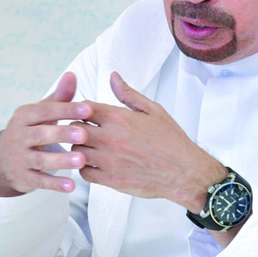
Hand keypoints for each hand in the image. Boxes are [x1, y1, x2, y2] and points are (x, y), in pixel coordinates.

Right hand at [0, 72, 92, 196]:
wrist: (2, 161)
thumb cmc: (31, 130)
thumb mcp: (41, 113)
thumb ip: (59, 97)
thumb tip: (72, 75)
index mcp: (25, 116)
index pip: (46, 111)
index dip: (67, 110)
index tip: (88, 109)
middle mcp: (19, 136)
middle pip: (41, 134)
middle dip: (63, 134)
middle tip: (84, 134)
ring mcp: (19, 158)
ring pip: (41, 159)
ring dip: (61, 160)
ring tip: (81, 160)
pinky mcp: (23, 177)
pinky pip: (39, 181)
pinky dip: (54, 184)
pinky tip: (71, 185)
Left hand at [72, 72, 226, 212]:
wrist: (183, 171)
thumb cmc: (171, 141)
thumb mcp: (153, 110)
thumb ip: (128, 94)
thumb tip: (113, 77)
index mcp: (119, 118)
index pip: (84, 107)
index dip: (82, 109)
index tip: (87, 113)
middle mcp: (109, 138)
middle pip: (74, 128)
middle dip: (77, 127)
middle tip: (86, 130)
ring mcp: (108, 160)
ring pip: (75, 150)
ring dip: (79, 147)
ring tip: (90, 147)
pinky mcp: (109, 179)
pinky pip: (83, 172)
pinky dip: (85, 167)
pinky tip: (95, 163)